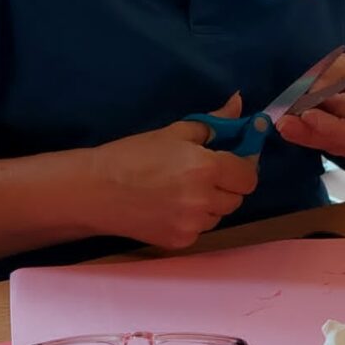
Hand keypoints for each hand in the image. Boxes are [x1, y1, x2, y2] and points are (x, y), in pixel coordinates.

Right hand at [89, 94, 258, 249]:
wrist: (96, 191)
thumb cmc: (132, 155)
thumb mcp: (173, 132)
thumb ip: (214, 122)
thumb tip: (239, 103)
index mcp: (206, 168)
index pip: (249, 175)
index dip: (243, 165)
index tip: (231, 159)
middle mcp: (204, 199)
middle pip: (238, 197)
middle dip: (227, 184)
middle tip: (204, 172)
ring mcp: (192, 225)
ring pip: (219, 214)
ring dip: (211, 202)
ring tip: (183, 189)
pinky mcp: (180, 241)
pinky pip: (200, 228)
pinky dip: (193, 218)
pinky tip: (170, 206)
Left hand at [276, 53, 344, 168]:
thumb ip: (336, 73)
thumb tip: (312, 91)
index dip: (336, 104)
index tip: (306, 99)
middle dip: (323, 130)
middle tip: (288, 122)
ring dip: (312, 139)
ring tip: (285, 126)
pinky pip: (338, 152)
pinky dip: (314, 141)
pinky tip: (294, 131)